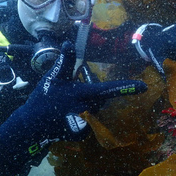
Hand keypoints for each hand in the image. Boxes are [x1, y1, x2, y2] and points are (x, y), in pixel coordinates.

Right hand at [0, 41, 146, 175]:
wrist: (31, 125)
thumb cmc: (43, 98)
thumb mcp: (53, 77)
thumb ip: (65, 61)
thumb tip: (68, 43)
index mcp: (82, 93)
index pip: (109, 89)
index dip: (127, 87)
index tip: (144, 87)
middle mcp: (88, 108)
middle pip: (101, 98)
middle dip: (93, 94)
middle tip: (73, 95)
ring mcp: (85, 123)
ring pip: (95, 108)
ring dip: (86, 104)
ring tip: (67, 105)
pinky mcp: (81, 133)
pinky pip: (88, 121)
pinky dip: (81, 115)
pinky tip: (67, 115)